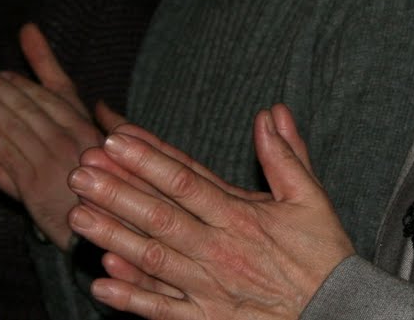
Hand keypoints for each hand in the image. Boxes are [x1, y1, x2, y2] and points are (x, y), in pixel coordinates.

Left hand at [0, 24, 102, 249]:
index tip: (2, 73)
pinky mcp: (32, 184)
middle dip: (0, 88)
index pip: (47, 98)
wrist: (100, 229)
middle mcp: (68, 141)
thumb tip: (101, 103)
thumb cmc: (106, 190)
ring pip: (14, 126)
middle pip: (27, 108)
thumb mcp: (113, 153)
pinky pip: (8, 154)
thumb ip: (110, 121)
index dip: (21, 84)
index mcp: (85, 129)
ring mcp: (49, 162)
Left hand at [66, 104, 354, 319]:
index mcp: (240, 215)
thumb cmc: (322, 254)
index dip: (148, 158)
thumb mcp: (311, 197)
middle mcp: (218, 248)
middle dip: (116, 191)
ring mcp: (209, 286)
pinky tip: (102, 282)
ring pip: (152, 259)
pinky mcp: (207, 319)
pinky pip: (163, 310)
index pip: (185, 179)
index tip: (115, 137)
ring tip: (76, 216)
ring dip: (113, 236)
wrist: (337, 314)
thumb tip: (271, 113)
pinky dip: (132, 299)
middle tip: (79, 171)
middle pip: (159, 215)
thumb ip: (287, 155)